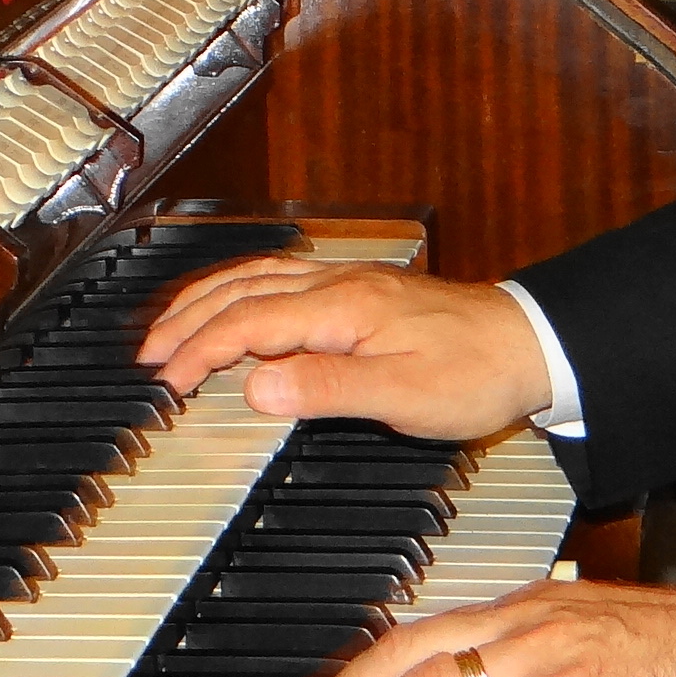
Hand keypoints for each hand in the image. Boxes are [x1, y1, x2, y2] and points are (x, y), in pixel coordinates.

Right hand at [137, 255, 551, 437]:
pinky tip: (236, 304)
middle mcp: (337, 285)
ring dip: (206, 301)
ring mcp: (347, 282)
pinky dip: (240, 292)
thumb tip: (256, 387)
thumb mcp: (401, 397)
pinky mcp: (360, 291)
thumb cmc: (474, 373)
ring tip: (171, 328)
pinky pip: (280, 280)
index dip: (198, 352)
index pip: (246, 324)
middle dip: (185, 320)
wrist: (529, 345)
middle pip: (240, 292)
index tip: (164, 381)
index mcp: (340, 308)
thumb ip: (325, 390)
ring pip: (256, 279)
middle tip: (146, 356)